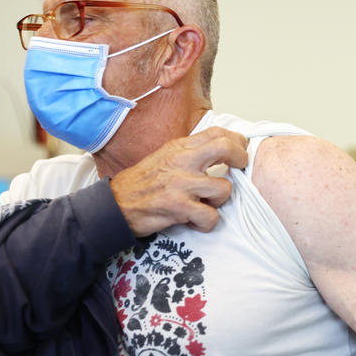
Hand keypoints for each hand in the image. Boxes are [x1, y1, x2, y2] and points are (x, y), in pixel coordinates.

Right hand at [110, 126, 248, 236]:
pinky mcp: (178, 206)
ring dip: (219, 200)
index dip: (237, 140)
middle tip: (239, 168)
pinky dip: (206, 222)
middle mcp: (182, 161)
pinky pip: (210, 216)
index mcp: (179, 148)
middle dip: (241, 158)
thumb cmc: (143, 183)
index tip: (241, 149)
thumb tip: (221, 150)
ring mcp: (180, 183)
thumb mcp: (165, 157)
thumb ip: (190, 153)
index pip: (217, 133)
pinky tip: (195, 220)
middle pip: (226, 149)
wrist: (114, 205)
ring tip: (206, 203)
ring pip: (224, 189)